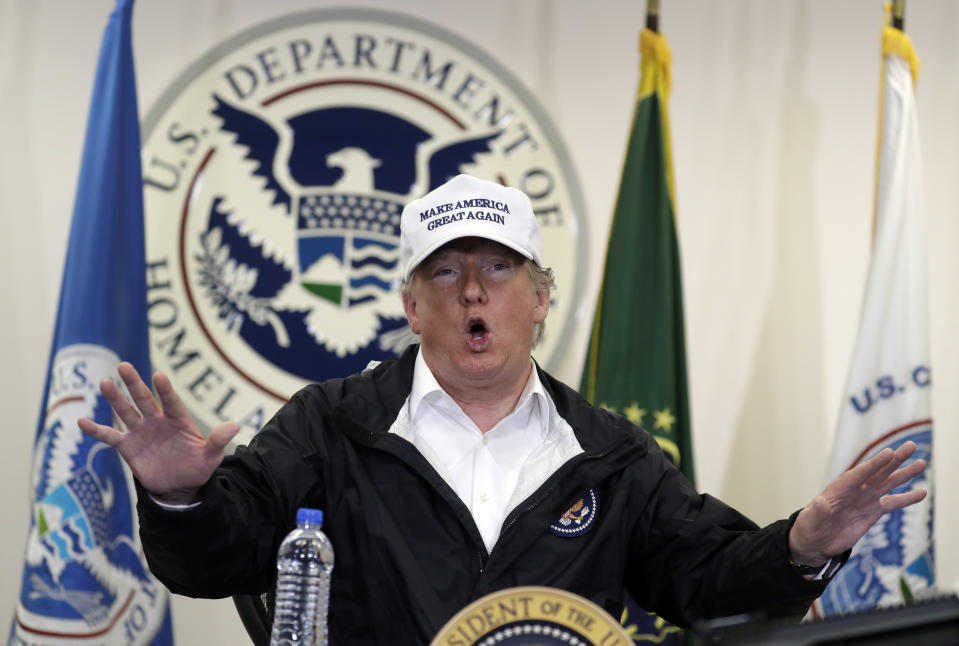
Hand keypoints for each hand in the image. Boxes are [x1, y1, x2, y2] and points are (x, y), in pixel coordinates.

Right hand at [77, 362, 239, 503]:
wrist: (179, 486)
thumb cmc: (197, 467)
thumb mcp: (211, 457)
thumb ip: (218, 441)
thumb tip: (234, 426)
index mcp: (178, 420)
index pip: (171, 402)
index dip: (165, 390)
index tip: (158, 376)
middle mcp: (157, 421)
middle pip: (144, 399)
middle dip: (134, 384)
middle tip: (124, 365)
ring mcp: (141, 432)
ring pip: (126, 411)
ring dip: (116, 399)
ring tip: (105, 383)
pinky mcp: (128, 446)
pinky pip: (110, 436)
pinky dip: (96, 430)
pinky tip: (81, 421)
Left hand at [788, 441, 926, 565]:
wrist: (815, 542)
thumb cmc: (809, 528)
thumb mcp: (810, 521)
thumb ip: (817, 511)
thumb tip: (819, 502)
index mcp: (839, 489)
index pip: (859, 474)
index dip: (874, 464)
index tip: (889, 453)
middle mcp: (855, 490)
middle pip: (878, 472)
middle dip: (894, 460)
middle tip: (911, 446)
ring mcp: (865, 499)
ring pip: (888, 483)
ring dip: (904, 473)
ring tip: (922, 463)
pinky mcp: (872, 512)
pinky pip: (893, 503)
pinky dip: (907, 498)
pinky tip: (922, 492)